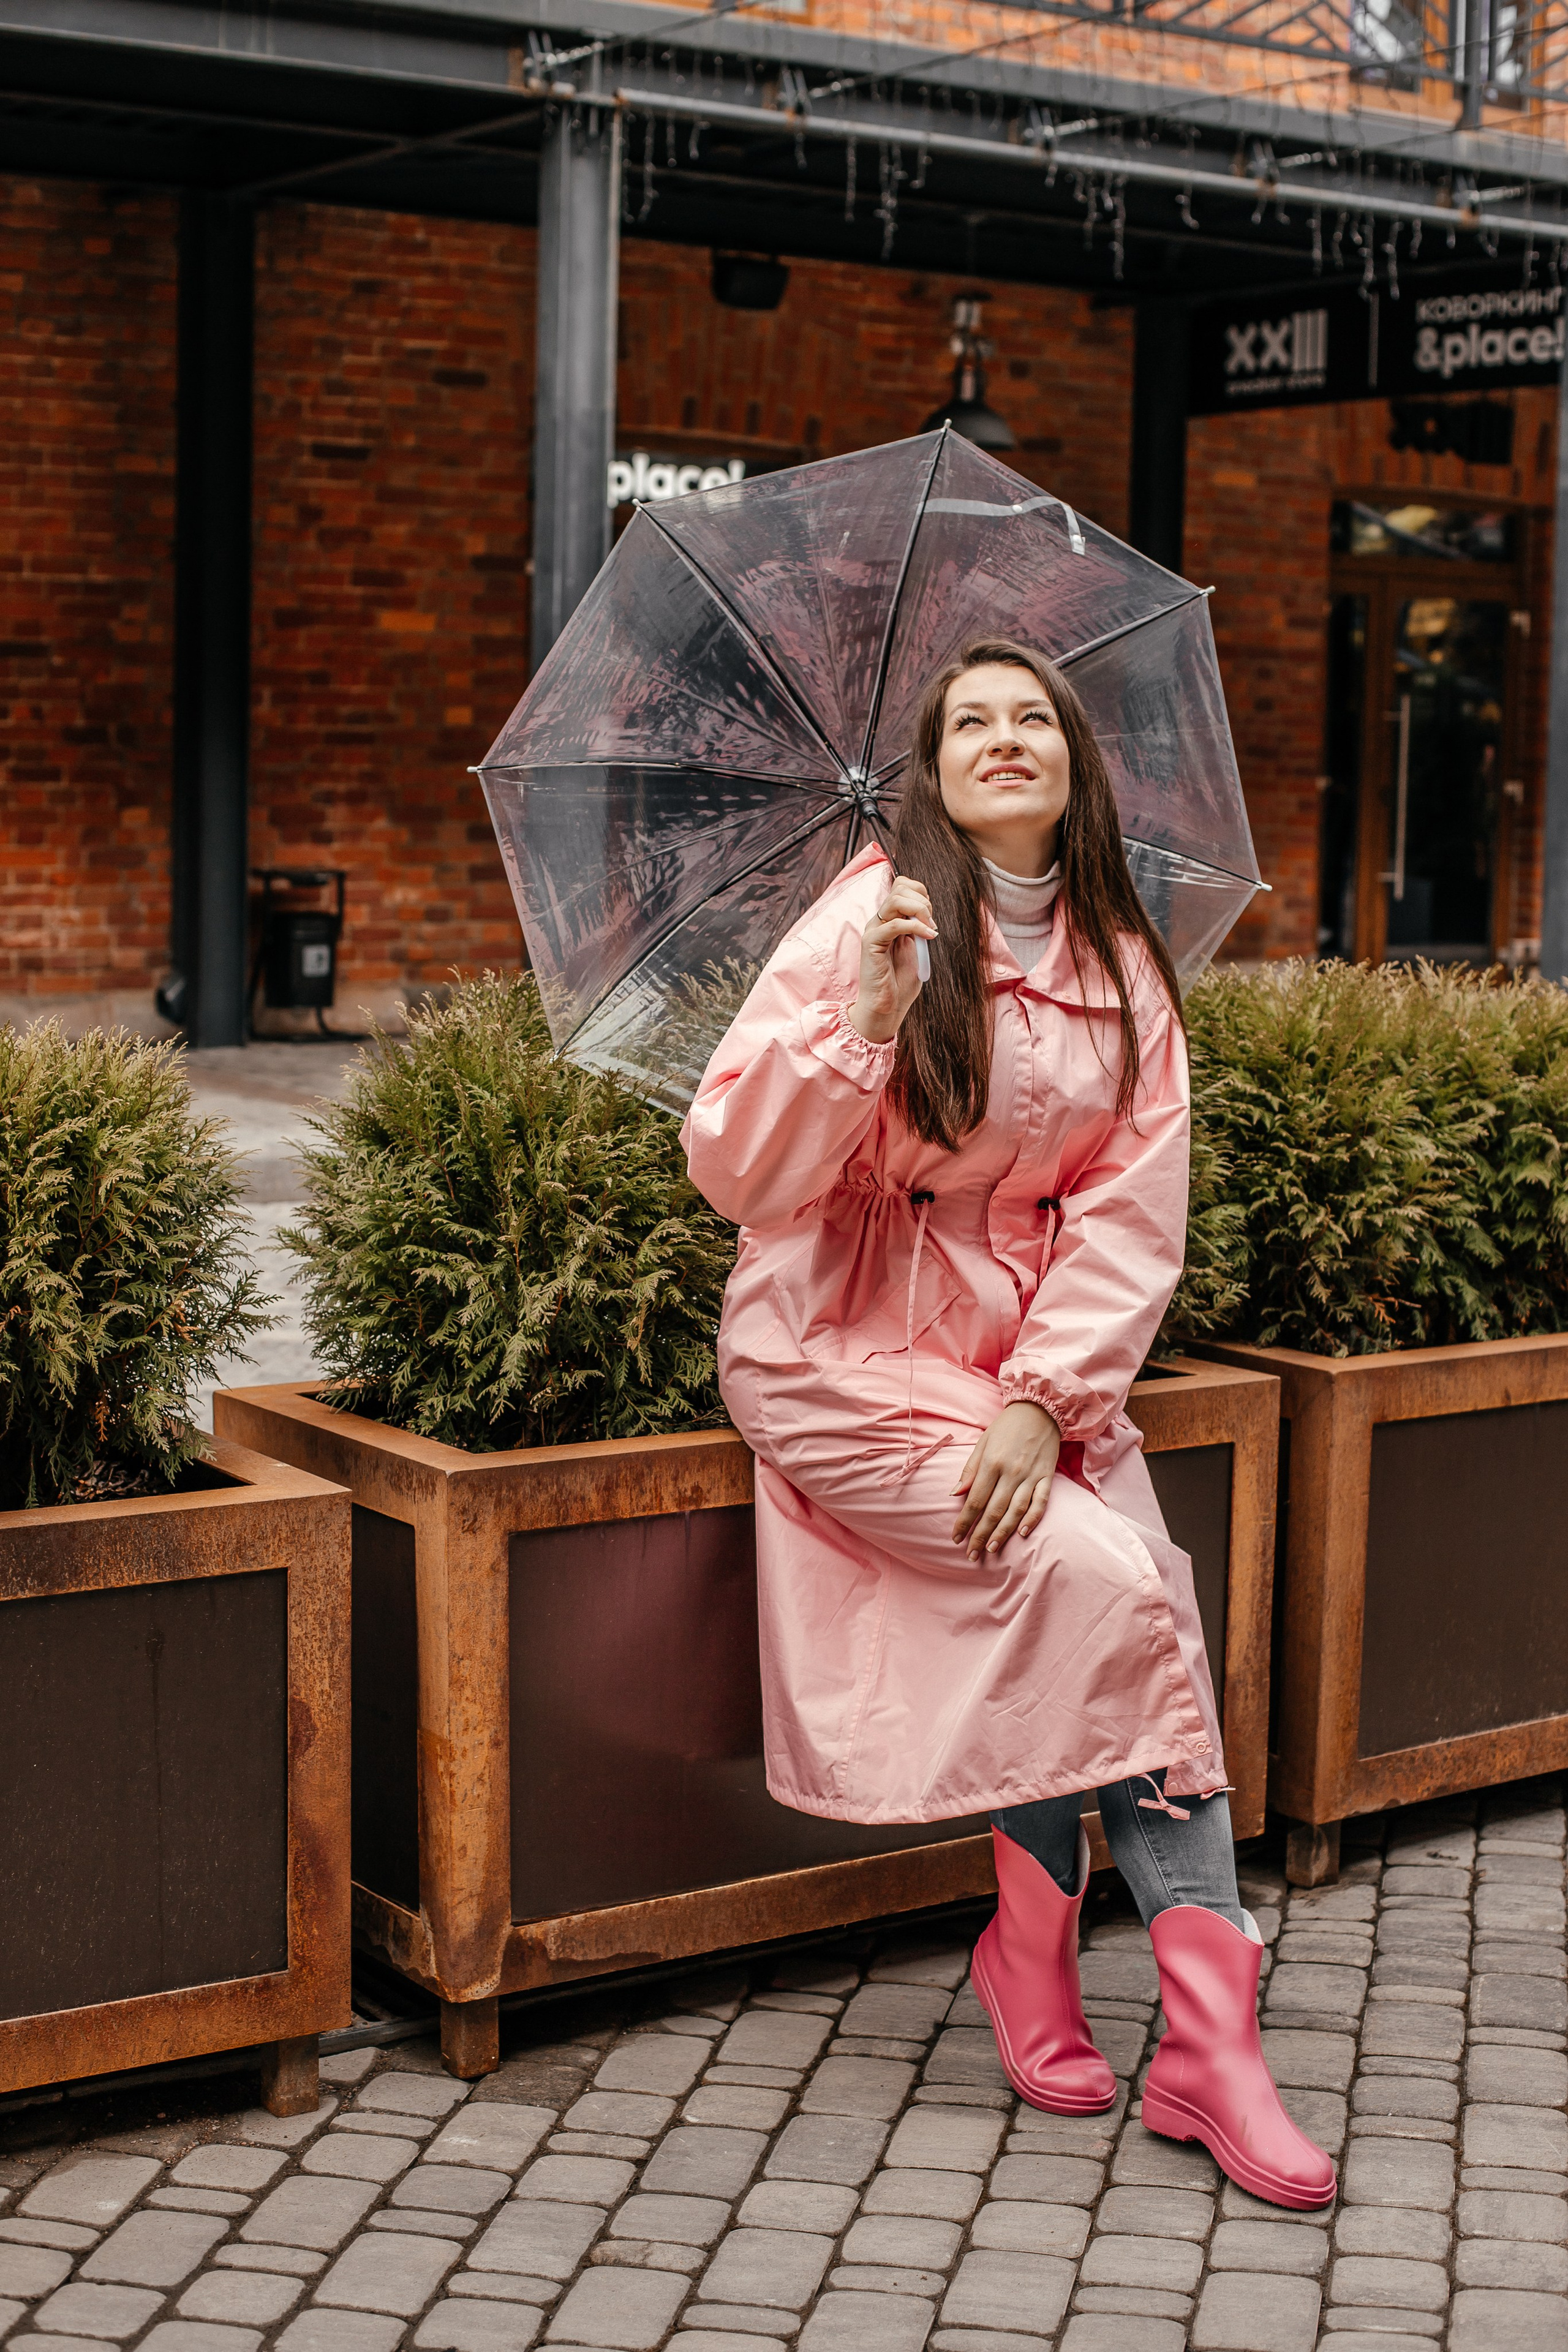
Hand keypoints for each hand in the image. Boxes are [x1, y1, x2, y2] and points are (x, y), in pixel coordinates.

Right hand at [850, 875, 936, 1043]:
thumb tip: (927, 912)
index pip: (902, 886)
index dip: (921, 894)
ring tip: (930, 929)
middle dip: (923, 900)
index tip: (931, 917)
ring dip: (920, 910)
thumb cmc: (901, 982)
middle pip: (900, 886)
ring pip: (896, 899)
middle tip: (932, 923)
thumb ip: (919, 928)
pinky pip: (894, 924)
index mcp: (890, 919)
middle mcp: (880, 920)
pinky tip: (928, 937)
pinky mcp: (871, 942)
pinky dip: (916, 927)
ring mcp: (874, 929)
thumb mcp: (916, 948)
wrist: (887, 1006)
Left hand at [952, 1401, 1060, 1560]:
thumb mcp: (983, 1442)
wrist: (1041, 1408)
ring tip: (991, 1549)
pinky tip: (1021, 1533)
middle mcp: (1011, 1472)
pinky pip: (1040, 1502)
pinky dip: (1032, 1519)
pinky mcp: (1047, 1477)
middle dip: (980, 1535)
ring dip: (1002, 1533)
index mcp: (992, 1462)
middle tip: (971, 1554)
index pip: (975, 1500)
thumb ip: (970, 1469)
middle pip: (993, 1511)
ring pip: (1015, 1511)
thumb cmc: (1007, 1426)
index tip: (956, 1538)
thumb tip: (956, 1494)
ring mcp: (1031, 1476)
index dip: (964, 1522)